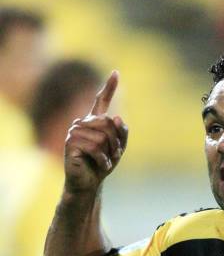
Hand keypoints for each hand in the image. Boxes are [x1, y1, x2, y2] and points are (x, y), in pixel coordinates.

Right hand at [64, 71, 127, 193]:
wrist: (89, 183)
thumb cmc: (102, 164)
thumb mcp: (118, 148)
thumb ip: (121, 132)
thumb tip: (115, 117)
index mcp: (94, 122)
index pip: (101, 101)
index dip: (109, 87)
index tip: (116, 73)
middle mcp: (83, 123)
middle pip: (108, 123)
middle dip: (117, 142)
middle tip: (114, 155)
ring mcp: (75, 131)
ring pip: (103, 136)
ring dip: (110, 152)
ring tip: (106, 161)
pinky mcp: (70, 143)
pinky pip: (95, 147)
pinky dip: (103, 159)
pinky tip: (102, 165)